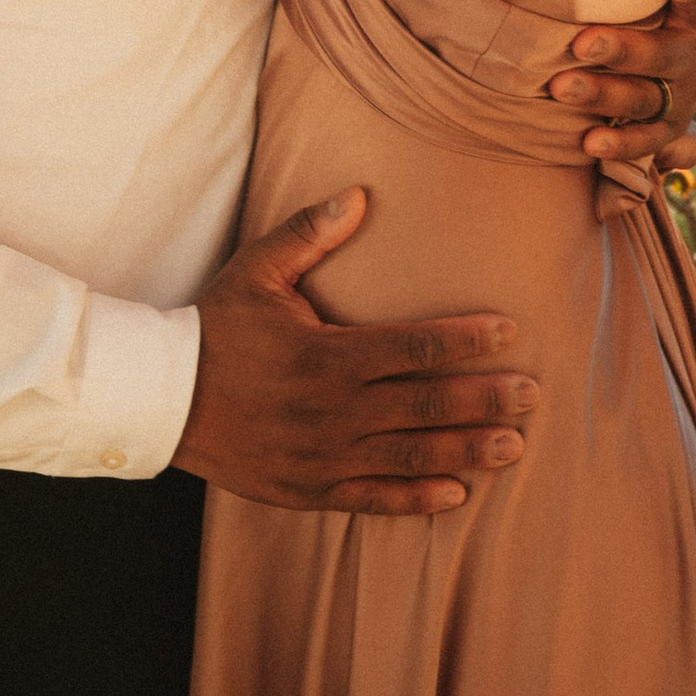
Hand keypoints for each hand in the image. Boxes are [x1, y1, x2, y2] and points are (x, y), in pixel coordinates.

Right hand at [175, 186, 534, 517]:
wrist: (162, 401)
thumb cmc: (215, 328)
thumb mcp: (257, 270)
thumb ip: (310, 234)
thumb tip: (360, 195)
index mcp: (326, 354)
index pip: (414, 347)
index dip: (465, 341)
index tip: (509, 333)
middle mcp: (332, 410)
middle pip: (425, 405)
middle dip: (484, 399)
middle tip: (532, 396)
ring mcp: (323, 456)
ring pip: (410, 456)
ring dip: (466, 451)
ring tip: (514, 447)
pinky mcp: (310, 489)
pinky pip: (374, 498)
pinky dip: (416, 500)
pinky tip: (456, 495)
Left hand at [546, 0, 695, 186]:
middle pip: (664, 54)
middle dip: (623, 49)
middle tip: (582, 40)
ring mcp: (683, 89)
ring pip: (646, 99)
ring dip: (605, 95)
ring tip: (562, 86)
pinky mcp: (667, 118)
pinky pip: (647, 139)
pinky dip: (621, 145)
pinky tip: (587, 143)